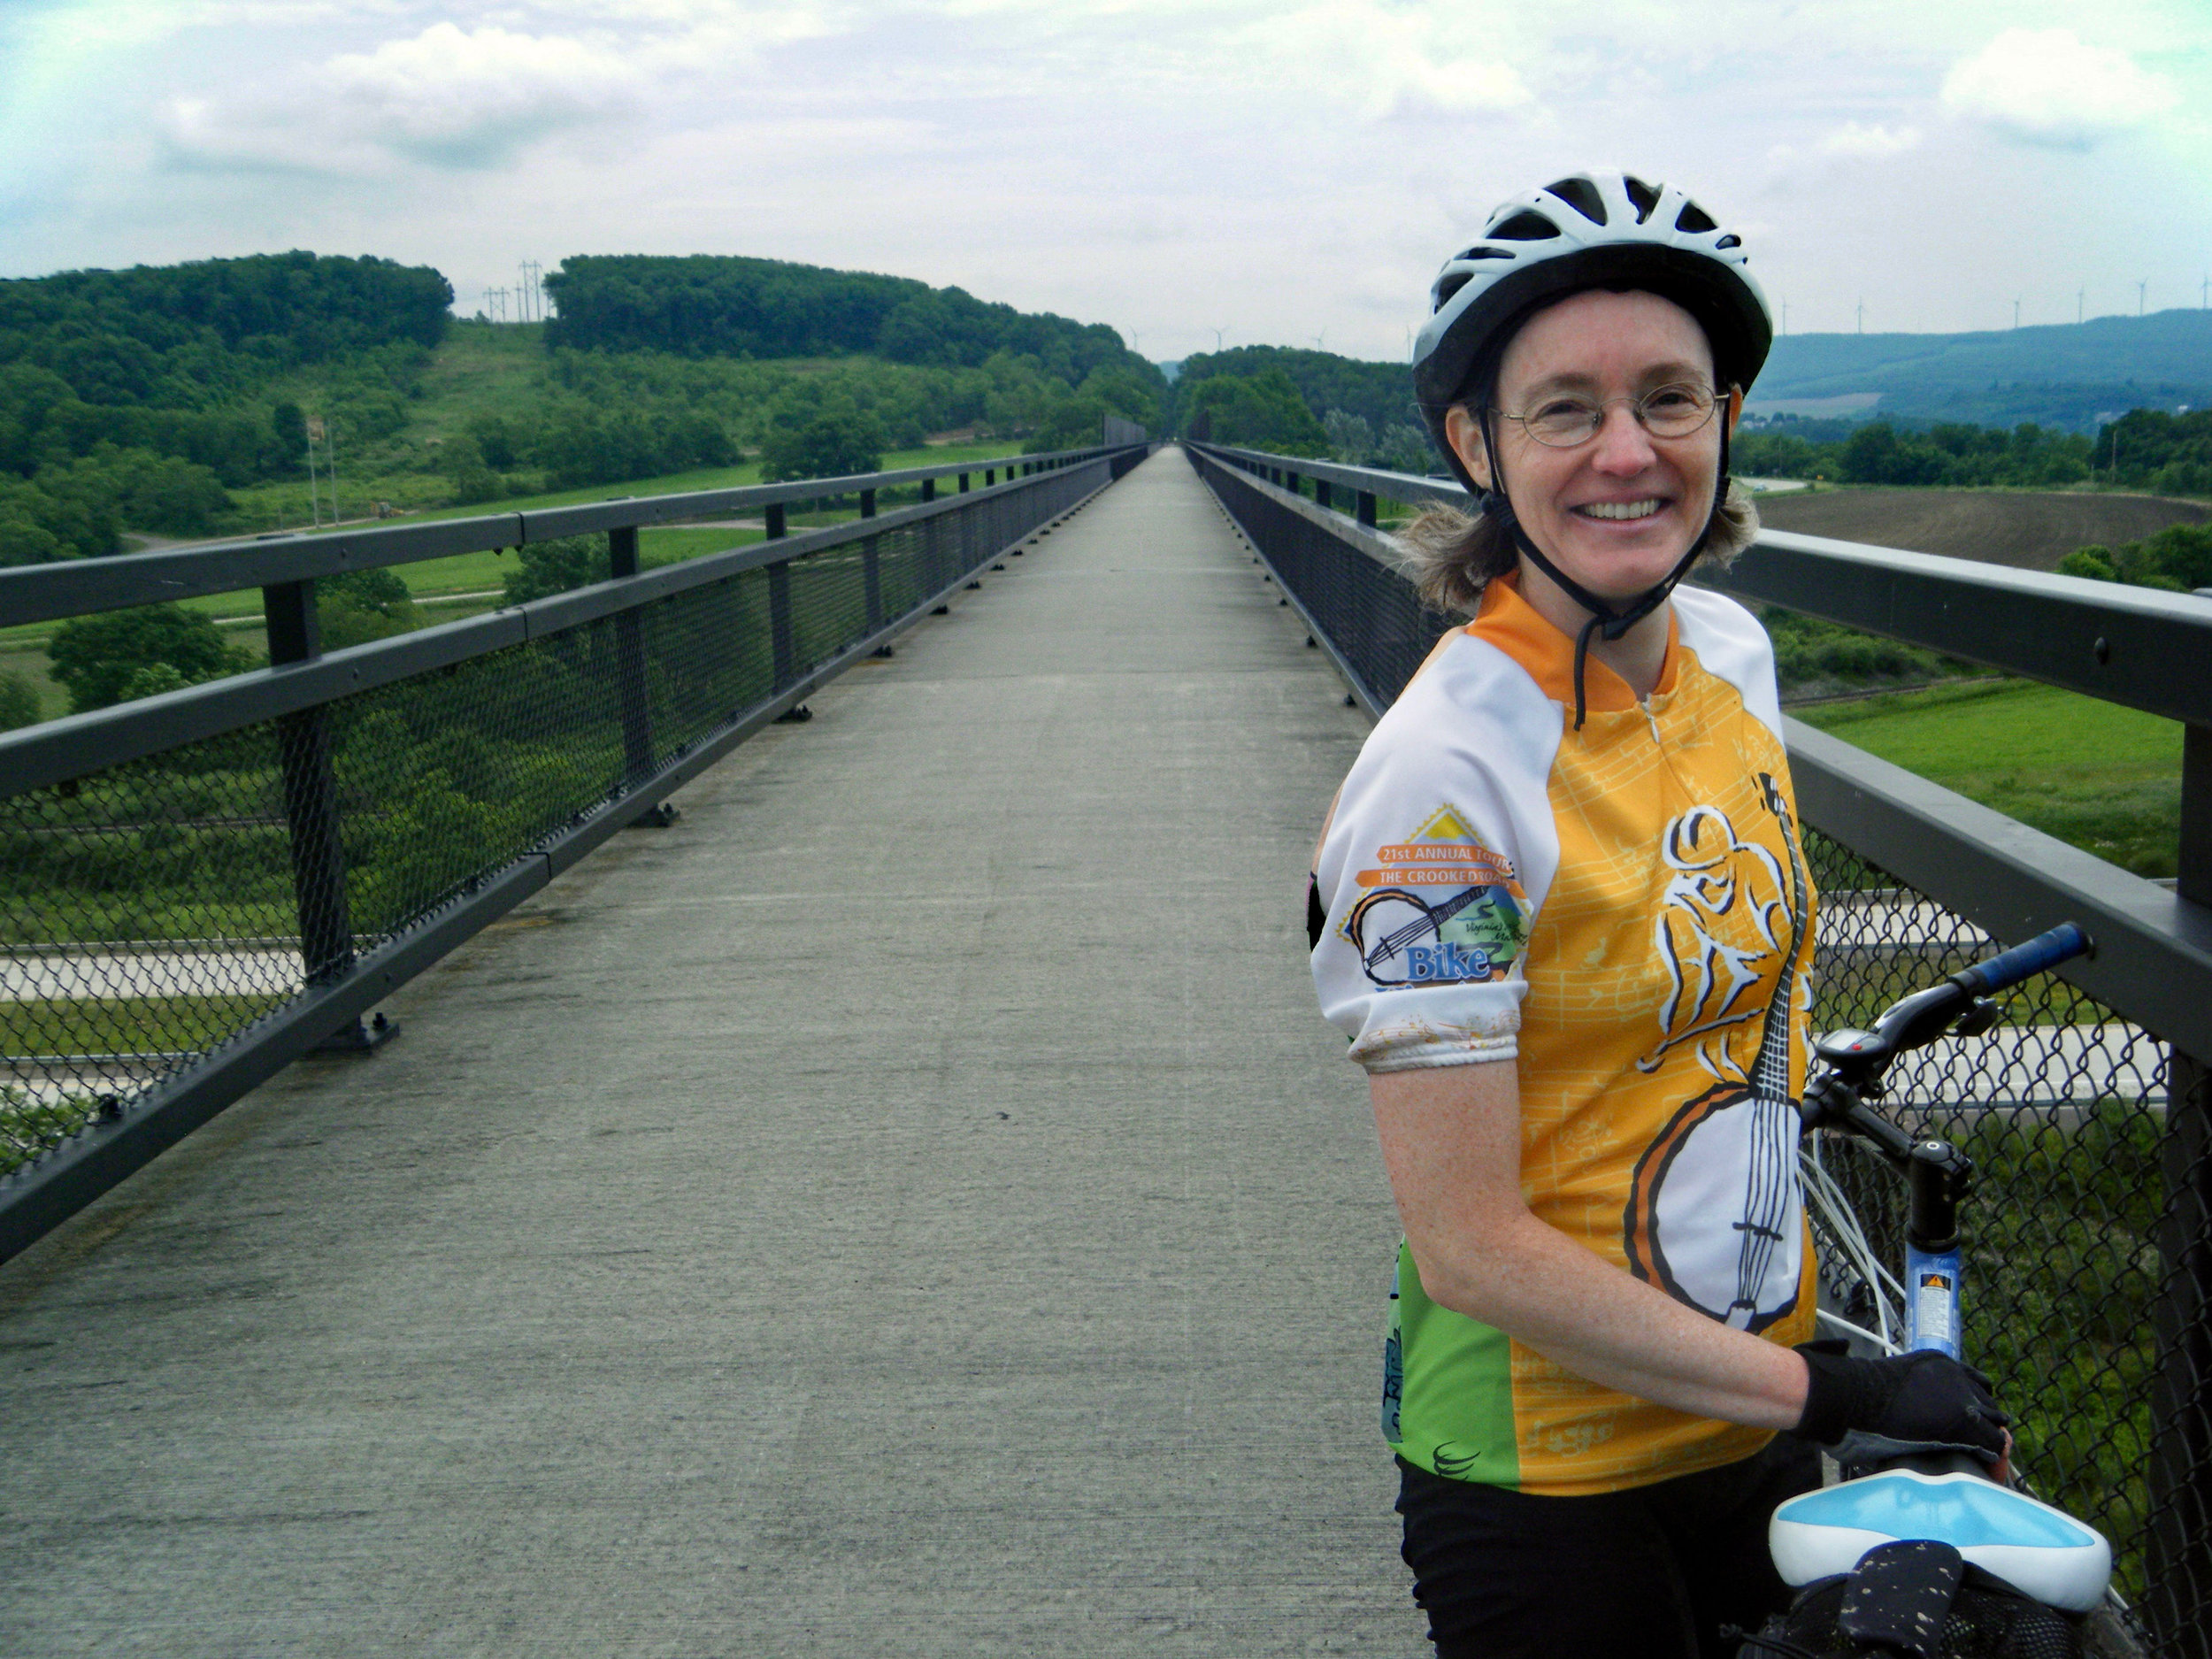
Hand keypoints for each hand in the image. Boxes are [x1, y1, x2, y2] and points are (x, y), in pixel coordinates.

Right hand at [1791, 1342, 2009, 1464]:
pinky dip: (1988, 1454)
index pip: (1979, 1384)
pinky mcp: (1964, 1425)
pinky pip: (1991, 1443)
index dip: (1976, 1406)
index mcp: (1942, 1364)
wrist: (1853, 1398)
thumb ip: (1920, 1393)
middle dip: (1985, 1424)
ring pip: (1995, 1425)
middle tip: (1973, 1443)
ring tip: (1975, 1456)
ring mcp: (1963, 1400)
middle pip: (1990, 1405)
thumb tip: (1925, 1415)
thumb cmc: (1862, 1396)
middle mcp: (1958, 1377)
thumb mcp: (1900, 1382)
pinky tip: (1978, 1462)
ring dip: (1987, 1440)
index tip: (1970, 1422)